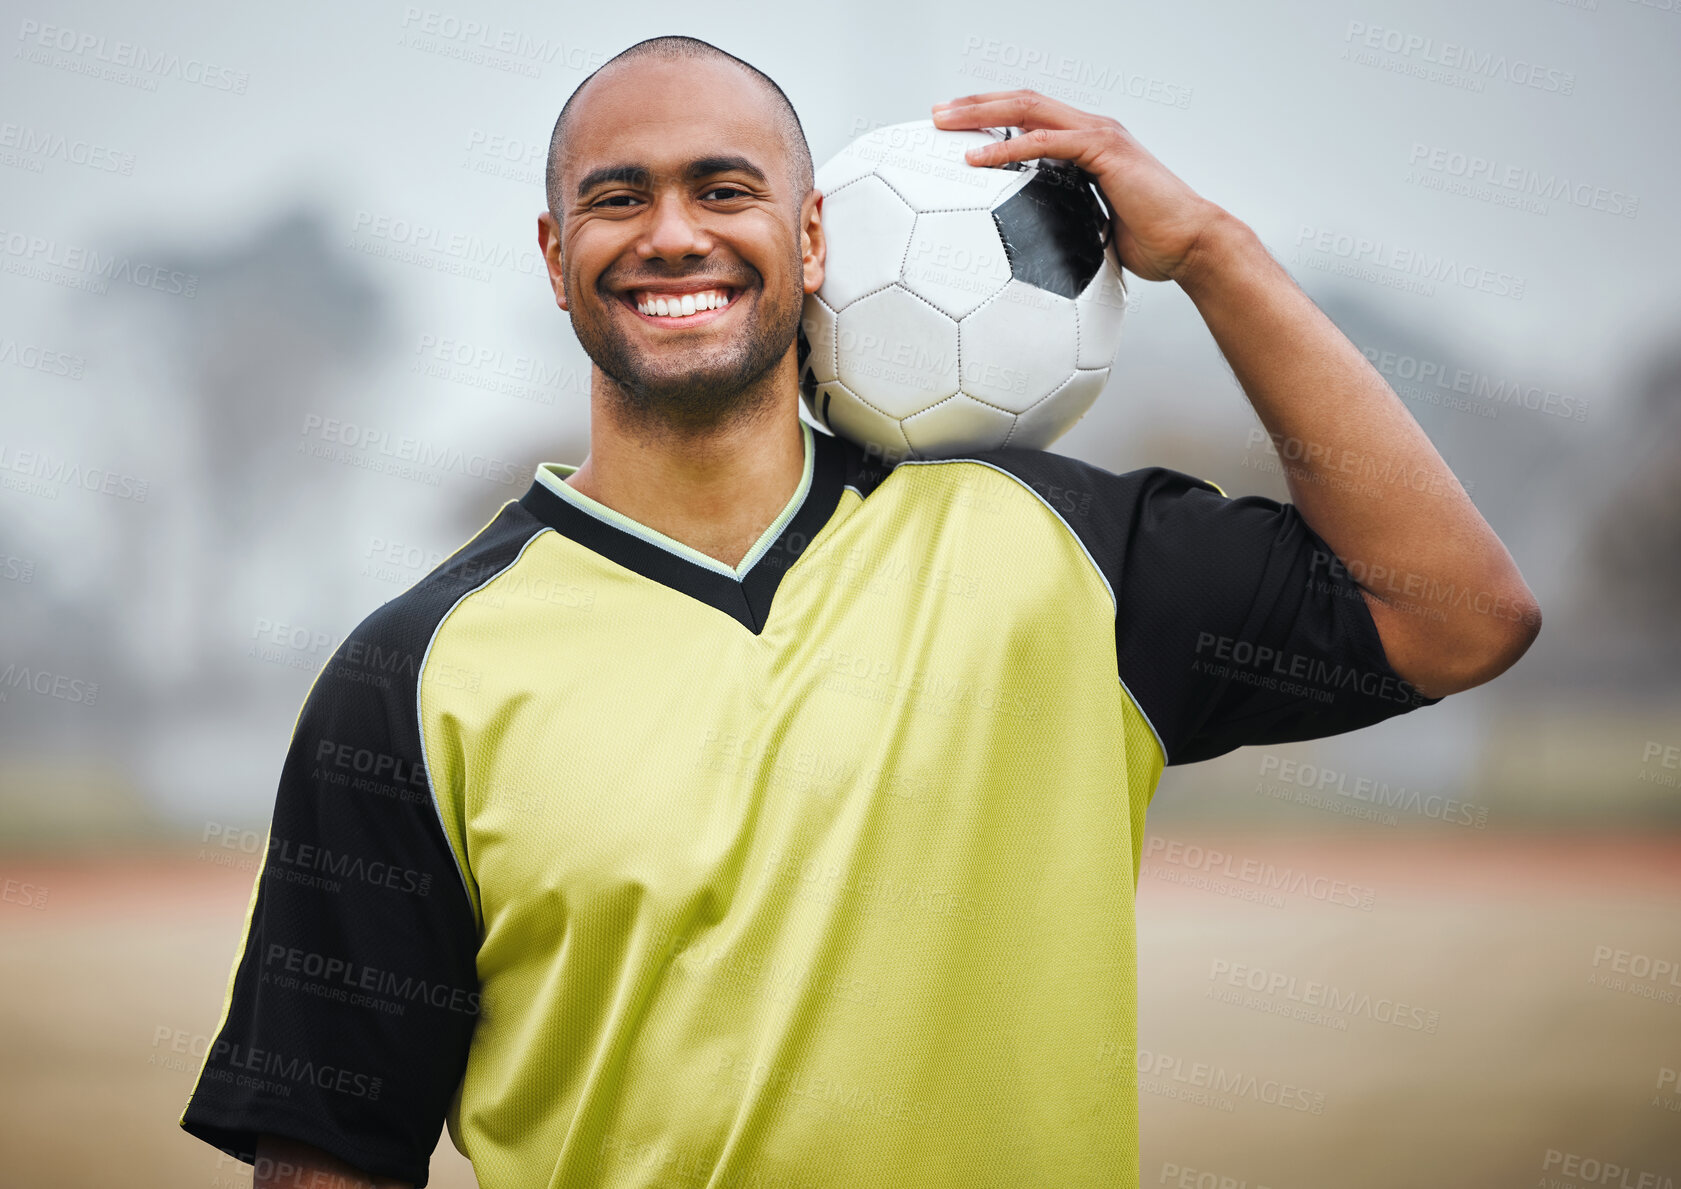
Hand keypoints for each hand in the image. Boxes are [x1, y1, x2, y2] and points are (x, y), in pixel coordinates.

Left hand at [931, 90, 1226, 284]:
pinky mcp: (1105, 151)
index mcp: (1089, 144)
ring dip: (982, 114)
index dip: (992, 116)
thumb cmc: (1152, 242)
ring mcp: (1100, 135)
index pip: (1031, 117)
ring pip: (1029, 109)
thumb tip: (1039, 247)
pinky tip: (978, 160)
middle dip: (975, 104)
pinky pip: (1046, 143)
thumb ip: (1067, 223)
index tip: (955, 128)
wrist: (1190, 244)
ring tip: (945, 123)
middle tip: (937, 114)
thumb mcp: (1095, 230)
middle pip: (1023, 102)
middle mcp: (1092, 130)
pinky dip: (1008, 148)